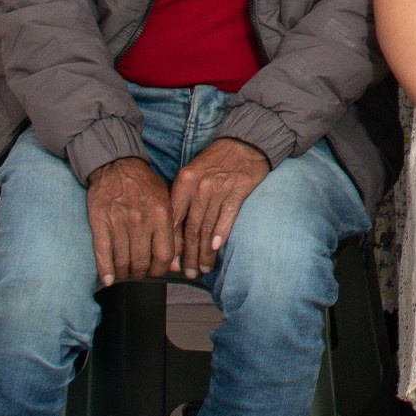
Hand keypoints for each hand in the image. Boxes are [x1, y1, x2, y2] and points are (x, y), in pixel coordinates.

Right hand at [85, 156, 177, 286]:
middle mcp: (141, 220)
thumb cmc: (144, 186)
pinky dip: (105, 270)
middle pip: (142, 261)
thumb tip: (175, 263)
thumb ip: (171, 230)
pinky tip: (108, 279)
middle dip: (141, 272)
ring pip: (123, 260)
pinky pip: (103, 253)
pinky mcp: (100, 223)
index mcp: (161, 215)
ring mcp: (119, 222)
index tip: (156, 271)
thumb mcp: (166, 201)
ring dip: (125, 272)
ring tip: (126, 272)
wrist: (117, 166)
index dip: (160, 269)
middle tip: (139, 272)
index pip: (164, 254)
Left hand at [169, 137, 270, 278]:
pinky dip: (221, 233)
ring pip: (208, 227)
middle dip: (189, 255)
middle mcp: (199, 187)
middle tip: (190, 273)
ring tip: (204, 268)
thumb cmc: (215, 161)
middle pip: (191, 228)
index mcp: (183, 183)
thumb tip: (175, 233)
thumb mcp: (191, 174)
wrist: (243, 142)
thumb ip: (182, 200)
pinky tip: (217, 248)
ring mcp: (218, 188)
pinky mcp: (238, 189)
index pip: (174, 220)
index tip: (172, 264)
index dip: (173, 245)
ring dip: (205, 251)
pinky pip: (227, 216)